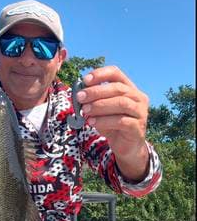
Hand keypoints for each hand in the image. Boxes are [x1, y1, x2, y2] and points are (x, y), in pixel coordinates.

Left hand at [77, 66, 149, 180]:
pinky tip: (92, 122)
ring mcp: (140, 112)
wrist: (125, 146)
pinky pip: (121, 121)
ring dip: (100, 106)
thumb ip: (93, 100)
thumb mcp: (101, 110)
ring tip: (85, 110)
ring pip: (121, 103)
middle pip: (118, 88)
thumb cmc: (112, 124)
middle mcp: (138, 98)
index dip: (100, 74)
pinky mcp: (138, 128)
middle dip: (96, 92)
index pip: (116, 74)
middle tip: (80, 97)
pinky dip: (104, 121)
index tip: (85, 80)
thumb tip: (79, 93)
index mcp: (129, 88)